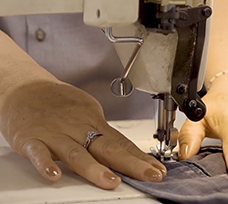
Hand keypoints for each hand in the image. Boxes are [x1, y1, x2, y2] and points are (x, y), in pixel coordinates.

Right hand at [0, 80, 165, 188]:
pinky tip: (54, 175)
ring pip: (77, 153)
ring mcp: (56, 134)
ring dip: (94, 168)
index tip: (157, 169)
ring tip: (111, 181)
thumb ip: (102, 132)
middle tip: (150, 175)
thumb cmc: (59, 101)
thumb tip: (123, 147)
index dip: (140, 158)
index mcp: (93, 123)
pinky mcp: (32, 139)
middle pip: (108, 148)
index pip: (121, 143)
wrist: (27, 88)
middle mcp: (78, 129)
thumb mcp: (87, 112)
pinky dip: (46, 164)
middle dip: (131, 163)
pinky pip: (39, 153)